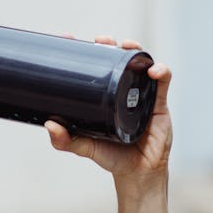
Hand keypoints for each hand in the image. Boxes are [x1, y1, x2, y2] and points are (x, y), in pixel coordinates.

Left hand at [44, 37, 172, 181]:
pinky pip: (163, 81)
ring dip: (134, 49)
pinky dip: (161, 71)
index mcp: (104, 95)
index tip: (68, 38)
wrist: (137, 174)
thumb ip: (65, 140)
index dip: (84, 50)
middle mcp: (122, 90)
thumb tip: (49, 124)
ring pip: (140, 63)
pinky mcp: (159, 103)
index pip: (93, 67)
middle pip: (117, 58)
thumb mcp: (84, 146)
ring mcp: (142, 94)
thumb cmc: (111, 157)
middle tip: (99, 41)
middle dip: (109, 43)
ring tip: (125, 45)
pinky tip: (153, 70)